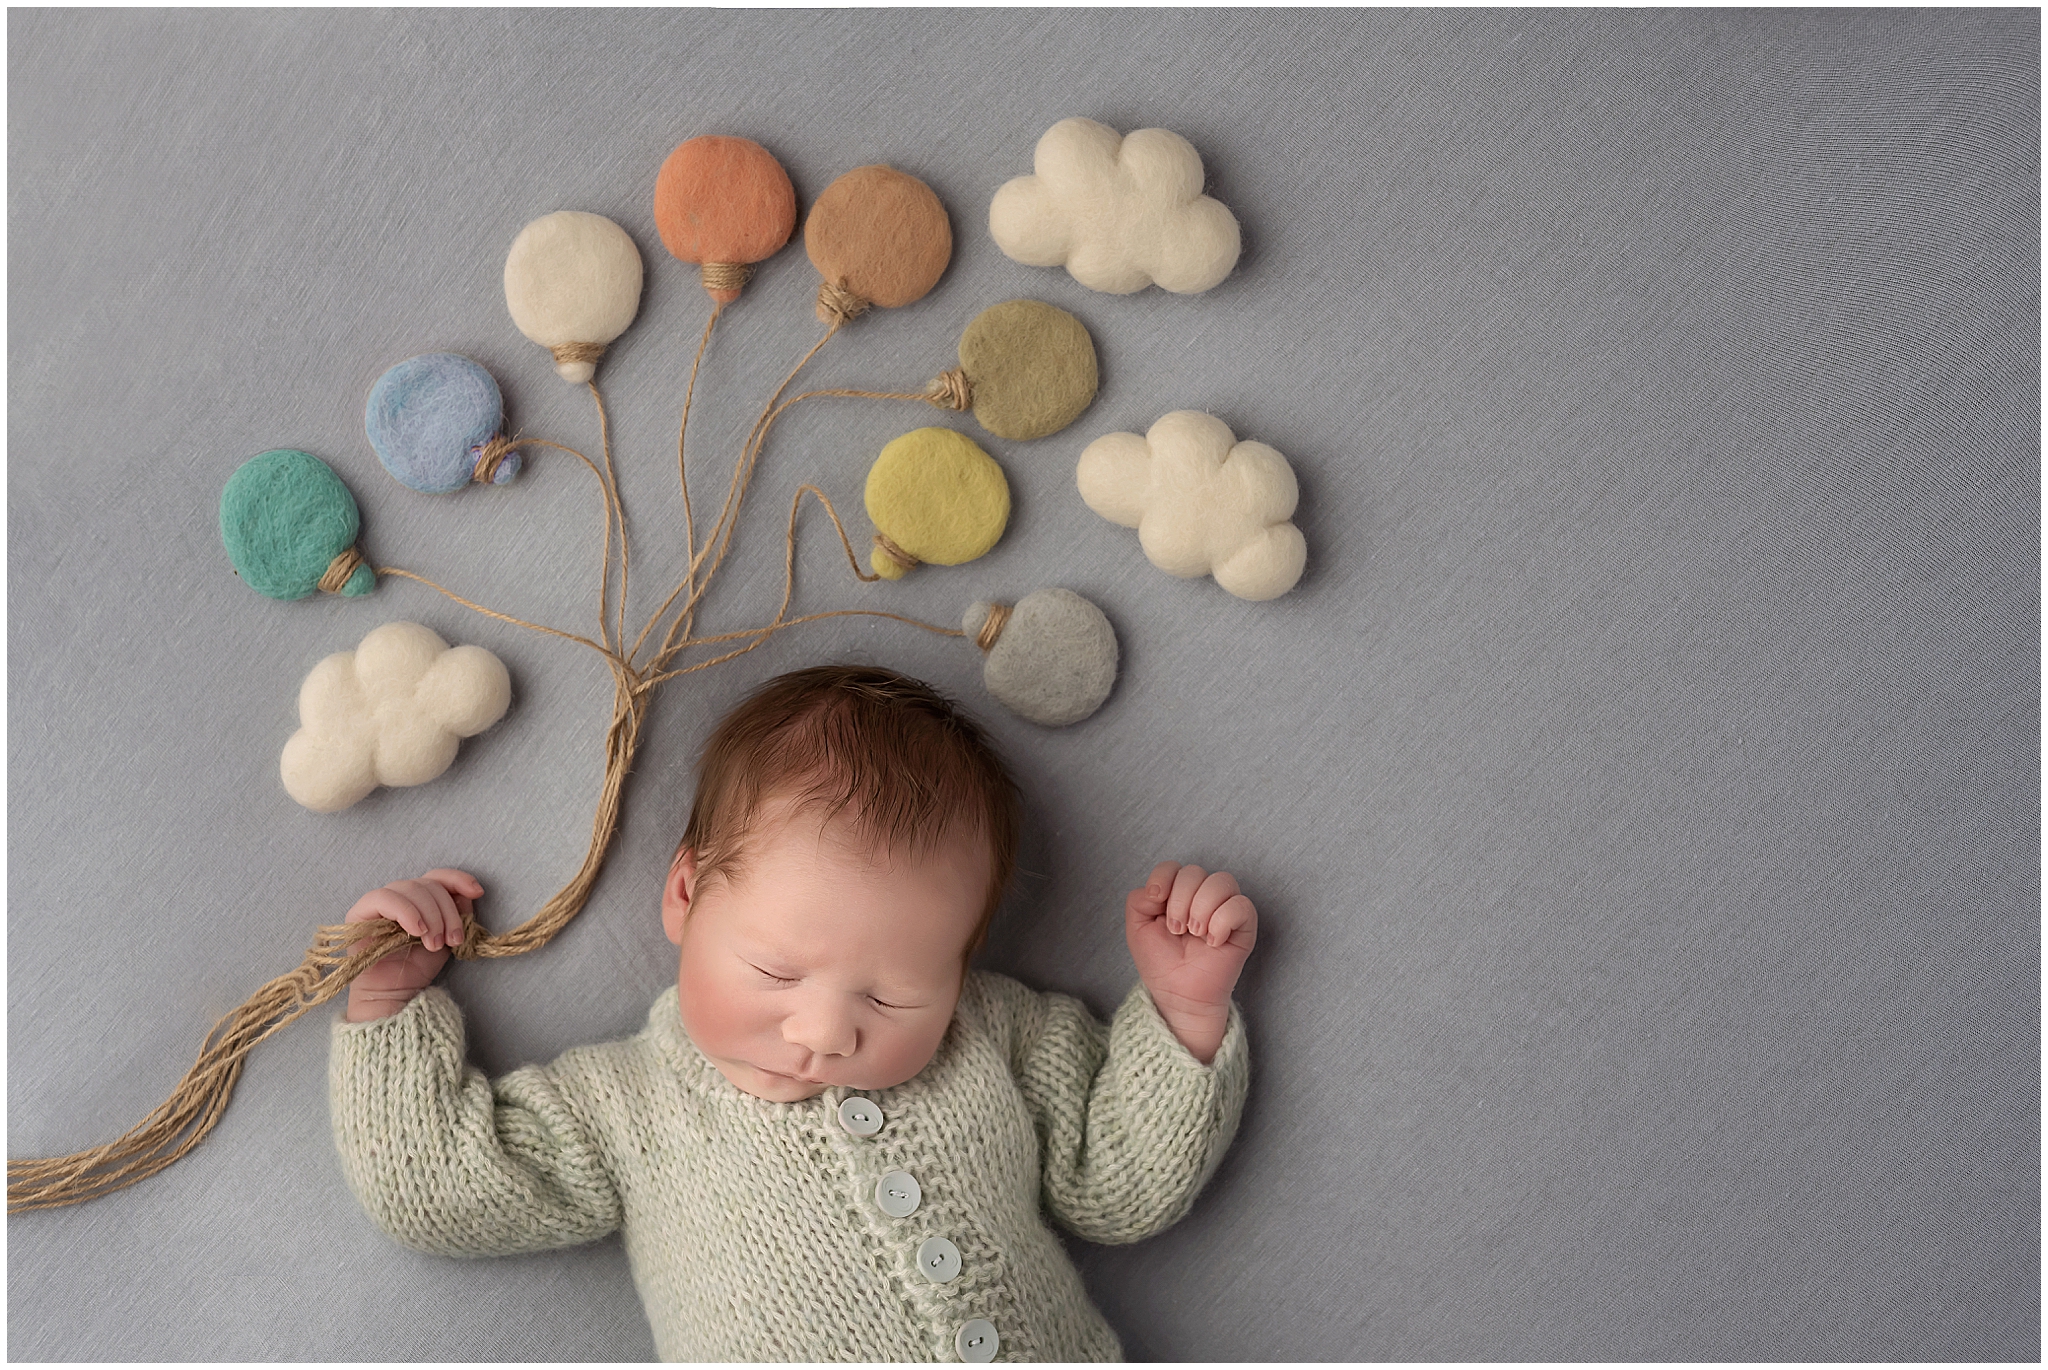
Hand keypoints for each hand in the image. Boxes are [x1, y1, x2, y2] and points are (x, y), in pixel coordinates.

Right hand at [342, 869, 480, 1022]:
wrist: (395, 994)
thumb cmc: (419, 966)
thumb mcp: (447, 936)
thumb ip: (457, 913)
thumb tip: (468, 894)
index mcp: (420, 898)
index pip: (437, 876)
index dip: (458, 880)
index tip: (476, 893)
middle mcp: (399, 895)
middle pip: (428, 884)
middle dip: (446, 912)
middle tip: (452, 940)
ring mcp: (379, 902)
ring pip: (410, 888)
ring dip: (429, 916)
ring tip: (434, 943)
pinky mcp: (360, 912)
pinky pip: (384, 899)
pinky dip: (406, 912)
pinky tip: (416, 931)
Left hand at [1125, 861, 1256, 1063]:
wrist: (1178, 994)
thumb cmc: (1161, 963)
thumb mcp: (1137, 927)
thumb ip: (1138, 899)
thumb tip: (1159, 888)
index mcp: (1177, 893)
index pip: (1173, 866)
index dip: (1163, 879)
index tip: (1156, 902)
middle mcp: (1202, 896)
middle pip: (1195, 872)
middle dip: (1179, 901)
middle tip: (1177, 930)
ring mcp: (1225, 908)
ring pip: (1221, 881)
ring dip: (1201, 909)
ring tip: (1195, 934)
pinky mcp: (1244, 925)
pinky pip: (1241, 905)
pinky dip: (1222, 922)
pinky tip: (1213, 941)